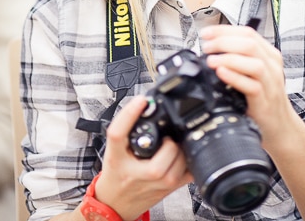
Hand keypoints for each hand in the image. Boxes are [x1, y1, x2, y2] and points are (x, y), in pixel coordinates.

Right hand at [93, 95, 192, 219]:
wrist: (114, 203)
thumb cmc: (117, 173)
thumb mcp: (115, 150)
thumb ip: (128, 129)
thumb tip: (146, 104)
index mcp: (117, 158)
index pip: (118, 134)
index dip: (130, 114)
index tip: (141, 100)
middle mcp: (135, 173)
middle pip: (161, 156)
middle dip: (169, 143)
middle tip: (166, 139)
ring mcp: (153, 185)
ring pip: (178, 166)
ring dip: (181, 152)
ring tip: (172, 147)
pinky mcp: (167, 190)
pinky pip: (188, 173)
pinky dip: (190, 162)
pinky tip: (181, 157)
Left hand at [200, 24, 297, 150]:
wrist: (281, 127)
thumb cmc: (264, 99)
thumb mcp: (255, 75)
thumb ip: (240, 60)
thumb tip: (212, 50)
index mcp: (269, 56)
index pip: (248, 33)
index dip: (225, 30)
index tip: (206, 32)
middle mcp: (272, 66)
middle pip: (250, 44)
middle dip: (224, 42)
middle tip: (206, 47)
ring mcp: (270, 84)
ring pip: (253, 62)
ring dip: (229, 58)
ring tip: (210, 60)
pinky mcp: (264, 101)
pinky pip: (252, 86)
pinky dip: (235, 77)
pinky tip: (221, 74)